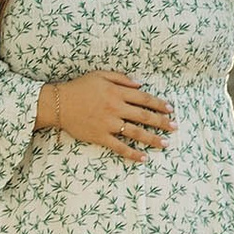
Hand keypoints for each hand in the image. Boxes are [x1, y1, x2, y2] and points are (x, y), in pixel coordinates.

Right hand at [38, 71, 175, 160]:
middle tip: (175, 127)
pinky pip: (119, 147)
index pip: (144, 98)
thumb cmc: (79, 87)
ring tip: (165, 144)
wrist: (58, 103)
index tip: (170, 109)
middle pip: (144, 116)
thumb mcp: (100, 75)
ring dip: (152, 139)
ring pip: (136, 132)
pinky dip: (132, 154)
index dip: (159, 104)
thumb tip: (140, 84)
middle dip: (162, 122)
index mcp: (117, 92)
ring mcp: (109, 123)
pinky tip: (143, 158)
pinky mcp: (101, 137)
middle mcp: (116, 108)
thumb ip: (121, 78)